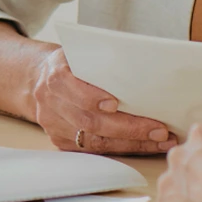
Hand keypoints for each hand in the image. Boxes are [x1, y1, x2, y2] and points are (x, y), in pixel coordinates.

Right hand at [30, 47, 176, 154]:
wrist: (39, 78)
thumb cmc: (74, 62)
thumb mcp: (82, 51)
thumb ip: (102, 57)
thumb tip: (144, 59)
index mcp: (56, 76)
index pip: (72, 89)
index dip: (92, 98)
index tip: (115, 103)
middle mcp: (51, 103)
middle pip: (89, 122)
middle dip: (128, 128)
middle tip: (159, 129)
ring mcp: (55, 126)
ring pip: (95, 141)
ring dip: (132, 143)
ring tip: (161, 140)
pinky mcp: (62, 141)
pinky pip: (95, 150)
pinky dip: (124, 148)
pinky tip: (147, 145)